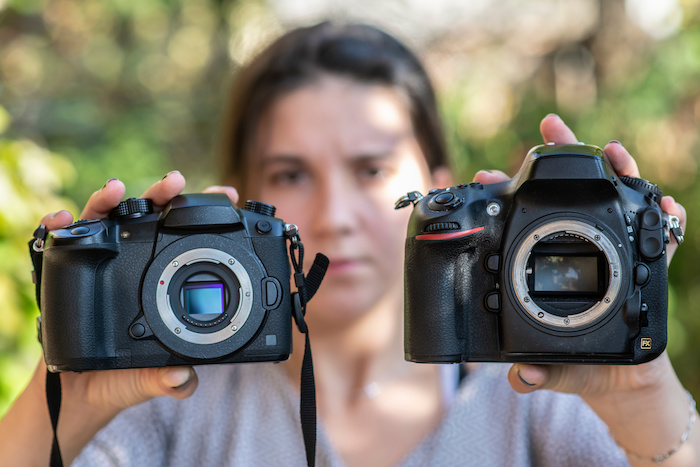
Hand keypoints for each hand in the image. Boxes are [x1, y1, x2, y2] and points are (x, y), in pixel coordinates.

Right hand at [1, 172, 239, 463]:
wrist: (82, 392)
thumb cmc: (124, 378)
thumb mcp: (152, 379)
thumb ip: (171, 382)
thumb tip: (183, 380)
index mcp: (165, 282)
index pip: (188, 240)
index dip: (206, 215)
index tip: (227, 195)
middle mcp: (137, 266)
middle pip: (151, 220)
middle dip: (164, 194)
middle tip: (173, 182)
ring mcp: (103, 265)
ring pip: (108, 222)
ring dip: (110, 200)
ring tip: (116, 189)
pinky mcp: (69, 272)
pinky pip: (60, 244)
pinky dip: (57, 227)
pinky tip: (60, 219)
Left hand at [473, 114, 694, 464]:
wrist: (617, 383)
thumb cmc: (578, 367)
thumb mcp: (552, 367)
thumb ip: (536, 373)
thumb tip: (522, 379)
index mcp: (549, 265)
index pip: (524, 223)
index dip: (508, 198)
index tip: (485, 175)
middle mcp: (582, 252)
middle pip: (572, 198)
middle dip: (565, 156)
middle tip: (551, 126)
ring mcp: (616, 255)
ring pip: (618, 204)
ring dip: (619, 173)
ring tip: (614, 152)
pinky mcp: (647, 268)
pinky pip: (660, 238)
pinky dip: (666, 220)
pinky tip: (665, 207)